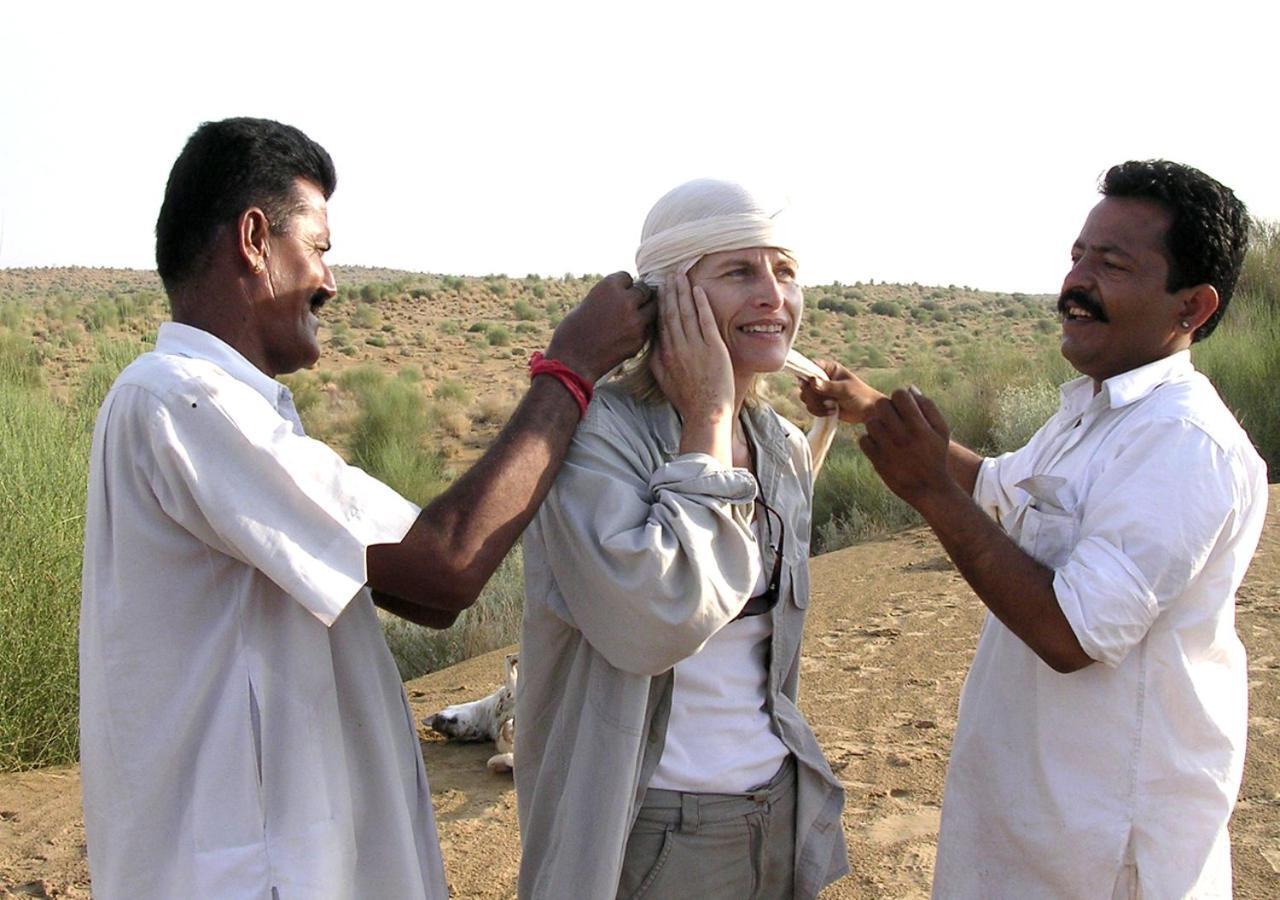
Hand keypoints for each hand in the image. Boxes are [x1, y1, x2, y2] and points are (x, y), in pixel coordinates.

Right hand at [545, 272, 655, 382]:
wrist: (572, 362)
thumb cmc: (572, 332)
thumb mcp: (588, 303)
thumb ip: (608, 297)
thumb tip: (625, 295)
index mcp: (609, 286)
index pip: (627, 277)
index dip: (622, 285)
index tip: (617, 293)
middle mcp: (625, 300)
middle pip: (644, 290)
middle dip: (637, 295)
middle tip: (630, 304)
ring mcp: (635, 321)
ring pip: (652, 308)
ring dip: (645, 310)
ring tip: (633, 317)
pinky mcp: (639, 339)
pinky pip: (648, 327)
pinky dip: (642, 328)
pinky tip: (629, 333)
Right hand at [650, 272, 734, 461]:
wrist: (705, 412)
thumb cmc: (686, 399)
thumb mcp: (663, 379)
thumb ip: (657, 360)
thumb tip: (653, 343)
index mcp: (665, 353)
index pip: (661, 321)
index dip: (660, 303)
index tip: (659, 289)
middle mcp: (678, 347)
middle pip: (672, 312)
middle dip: (670, 292)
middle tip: (668, 274)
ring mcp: (696, 346)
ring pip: (687, 312)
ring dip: (683, 292)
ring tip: (680, 276)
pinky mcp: (714, 348)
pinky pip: (706, 320)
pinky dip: (701, 303)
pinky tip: (698, 290)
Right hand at [800, 360, 884, 424]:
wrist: (868, 411)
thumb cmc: (860, 395)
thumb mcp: (845, 389)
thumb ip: (828, 386)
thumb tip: (812, 381)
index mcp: (829, 369)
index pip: (810, 366)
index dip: (805, 374)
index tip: (807, 384)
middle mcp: (822, 379)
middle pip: (804, 384)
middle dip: (812, 395)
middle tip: (824, 399)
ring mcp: (820, 392)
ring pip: (805, 397)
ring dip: (816, 405)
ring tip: (831, 407)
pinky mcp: (820, 403)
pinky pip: (810, 407)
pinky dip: (818, 412)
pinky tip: (831, 412)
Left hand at [859, 388, 955, 507]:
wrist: (930, 489)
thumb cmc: (936, 456)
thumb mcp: (942, 431)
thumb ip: (928, 407)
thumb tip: (910, 389)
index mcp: (919, 426)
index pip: (899, 395)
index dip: (900, 398)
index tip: (903, 407)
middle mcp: (902, 436)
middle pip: (881, 405)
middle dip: (886, 408)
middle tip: (892, 417)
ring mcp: (888, 449)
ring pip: (870, 422)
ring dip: (877, 424)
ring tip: (887, 432)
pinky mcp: (878, 461)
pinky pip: (864, 440)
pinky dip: (870, 440)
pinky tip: (880, 444)